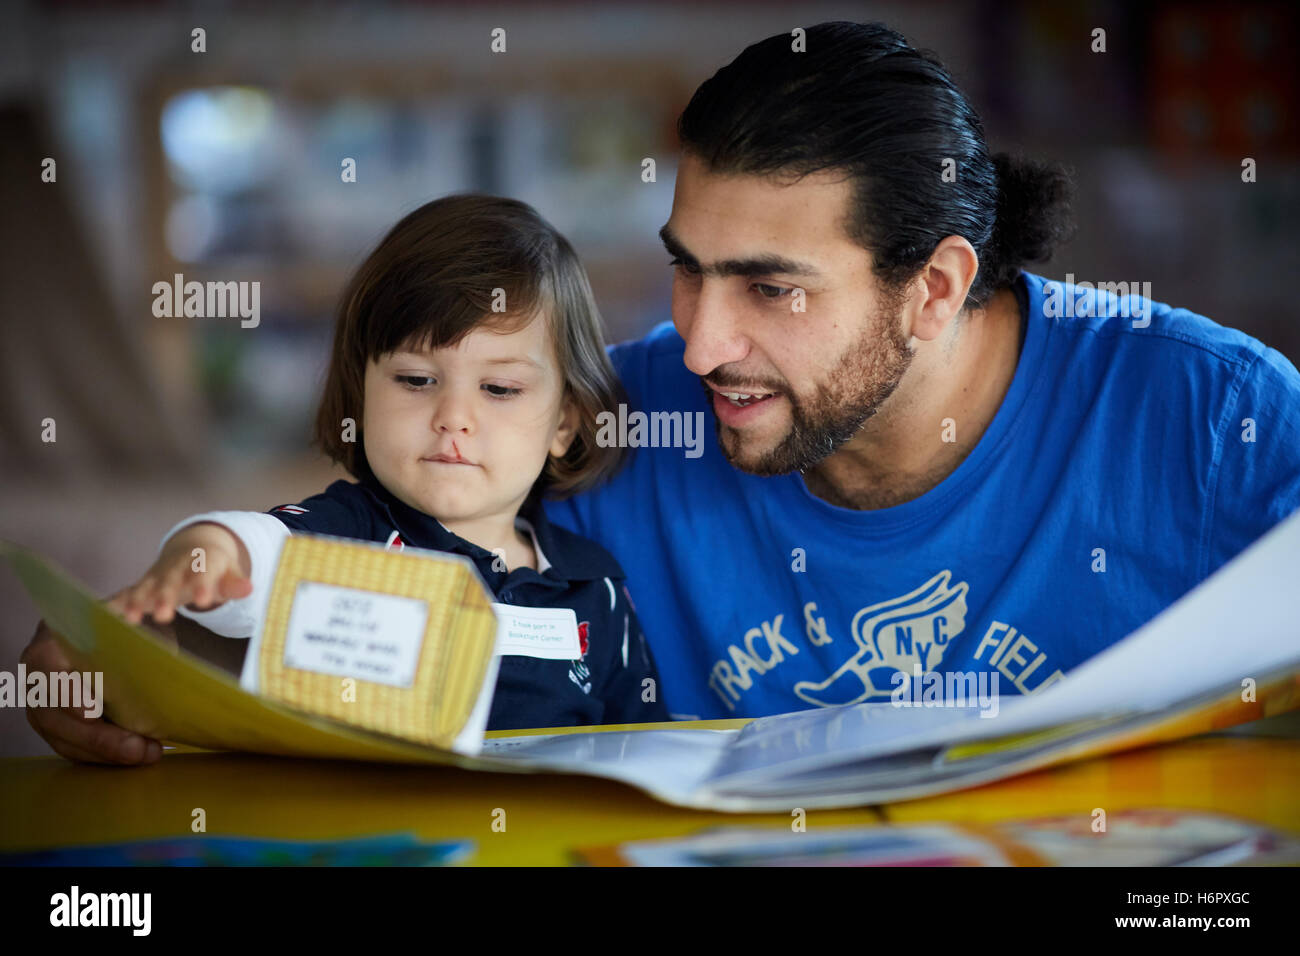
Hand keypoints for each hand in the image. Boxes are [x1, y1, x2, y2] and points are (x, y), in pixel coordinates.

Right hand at [20, 613, 162, 764]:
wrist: (121, 638)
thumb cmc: (124, 625)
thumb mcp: (129, 617)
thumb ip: (132, 622)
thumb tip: (142, 622)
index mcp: (49, 646)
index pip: (50, 673)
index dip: (69, 694)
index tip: (93, 711)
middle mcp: (38, 680)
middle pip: (56, 717)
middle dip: (98, 737)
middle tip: (137, 747)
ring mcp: (44, 708)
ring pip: (64, 739)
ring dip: (106, 753)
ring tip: (146, 753)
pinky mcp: (58, 729)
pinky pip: (75, 750)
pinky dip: (105, 757)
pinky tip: (137, 756)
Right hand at [114, 522, 251, 625]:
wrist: (193, 547)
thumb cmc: (215, 568)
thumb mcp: (229, 573)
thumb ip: (234, 583)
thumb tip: (248, 589)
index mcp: (204, 560)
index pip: (205, 571)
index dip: (204, 584)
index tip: (203, 600)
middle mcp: (177, 566)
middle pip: (171, 580)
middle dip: (166, 596)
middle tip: (163, 615)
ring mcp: (158, 575)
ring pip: (146, 586)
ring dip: (137, 601)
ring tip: (130, 619)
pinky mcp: (143, 585)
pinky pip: (127, 592)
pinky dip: (115, 602)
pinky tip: (102, 613)